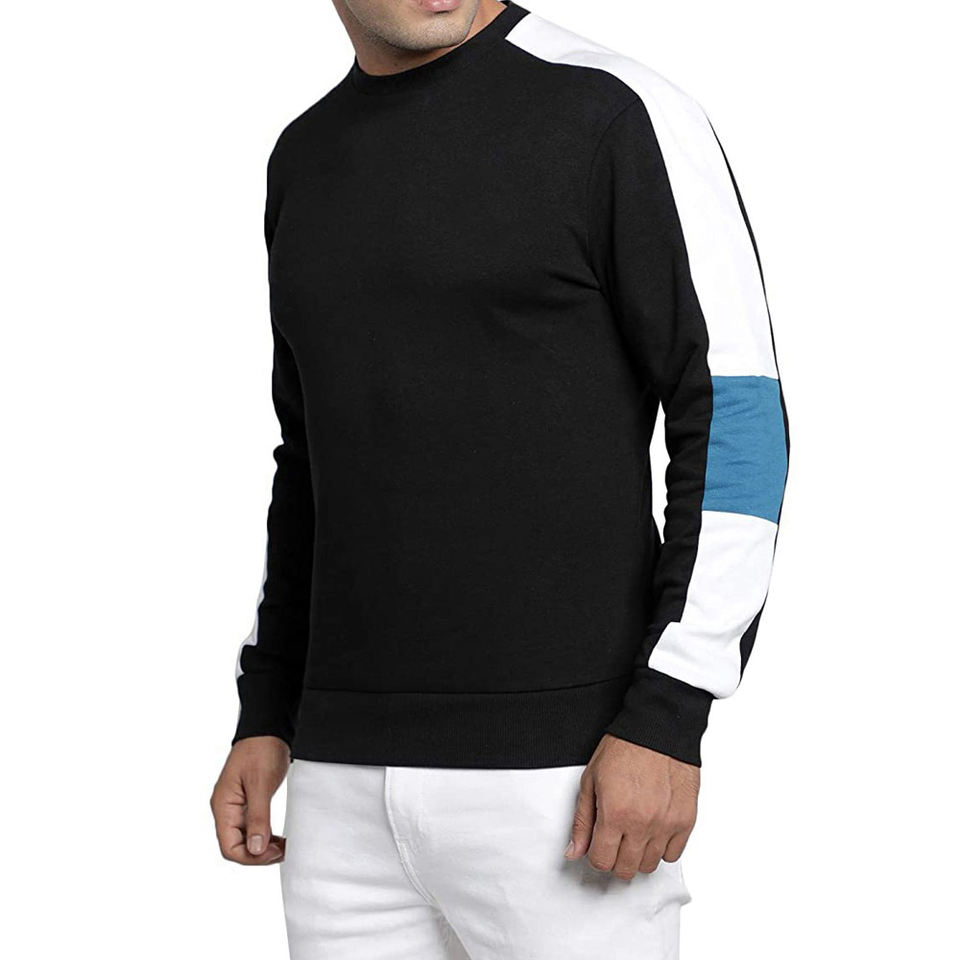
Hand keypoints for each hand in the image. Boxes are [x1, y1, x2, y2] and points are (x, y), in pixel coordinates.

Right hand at [211, 736, 289, 864]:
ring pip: (245, 839)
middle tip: (282, 851)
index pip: (229, 847)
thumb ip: (258, 817)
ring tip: (283, 846)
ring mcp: (236, 806)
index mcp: (223, 805)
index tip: (273, 853)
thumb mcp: (261, 784)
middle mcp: (226, 809)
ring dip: (262, 847)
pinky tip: (278, 838)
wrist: (268, 729)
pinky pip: (252, 827)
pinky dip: (265, 836)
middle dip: (258, 854)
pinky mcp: (248, 802)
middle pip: (236, 846)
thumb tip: (256, 849)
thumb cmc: (261, 749)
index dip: (250, 857)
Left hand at [566, 734, 699, 879]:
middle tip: (615, 839)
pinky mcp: (686, 820)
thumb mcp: (591, 780)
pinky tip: (653, 830)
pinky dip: (662, 848)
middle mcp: (642, 823)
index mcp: (615, 813)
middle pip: (626, 869)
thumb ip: (582, 820)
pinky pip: (674, 855)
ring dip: (638, 854)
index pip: (601, 860)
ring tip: (634, 832)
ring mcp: (667, 824)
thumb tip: (575, 850)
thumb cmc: (624, 748)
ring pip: (649, 865)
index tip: (598, 844)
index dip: (596, 854)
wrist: (658, 729)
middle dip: (616, 858)